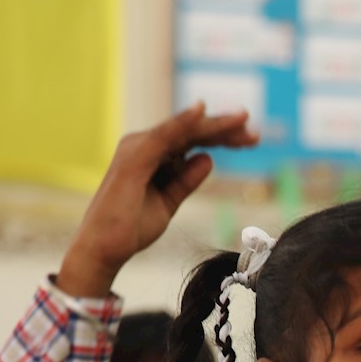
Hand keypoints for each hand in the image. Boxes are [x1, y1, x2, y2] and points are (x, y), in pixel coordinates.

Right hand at [59, 104, 260, 298]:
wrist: (104, 250)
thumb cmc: (130, 228)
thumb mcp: (169, 202)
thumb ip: (186, 180)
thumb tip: (208, 158)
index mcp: (153, 155)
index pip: (194, 139)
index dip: (223, 137)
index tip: (252, 139)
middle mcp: (144, 145)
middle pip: (192, 131)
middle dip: (226, 129)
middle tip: (256, 132)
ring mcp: (138, 148)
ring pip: (183, 129)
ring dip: (214, 124)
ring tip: (243, 119)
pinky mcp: (134, 158)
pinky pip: (163, 136)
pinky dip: (181, 122)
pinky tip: (201, 112)